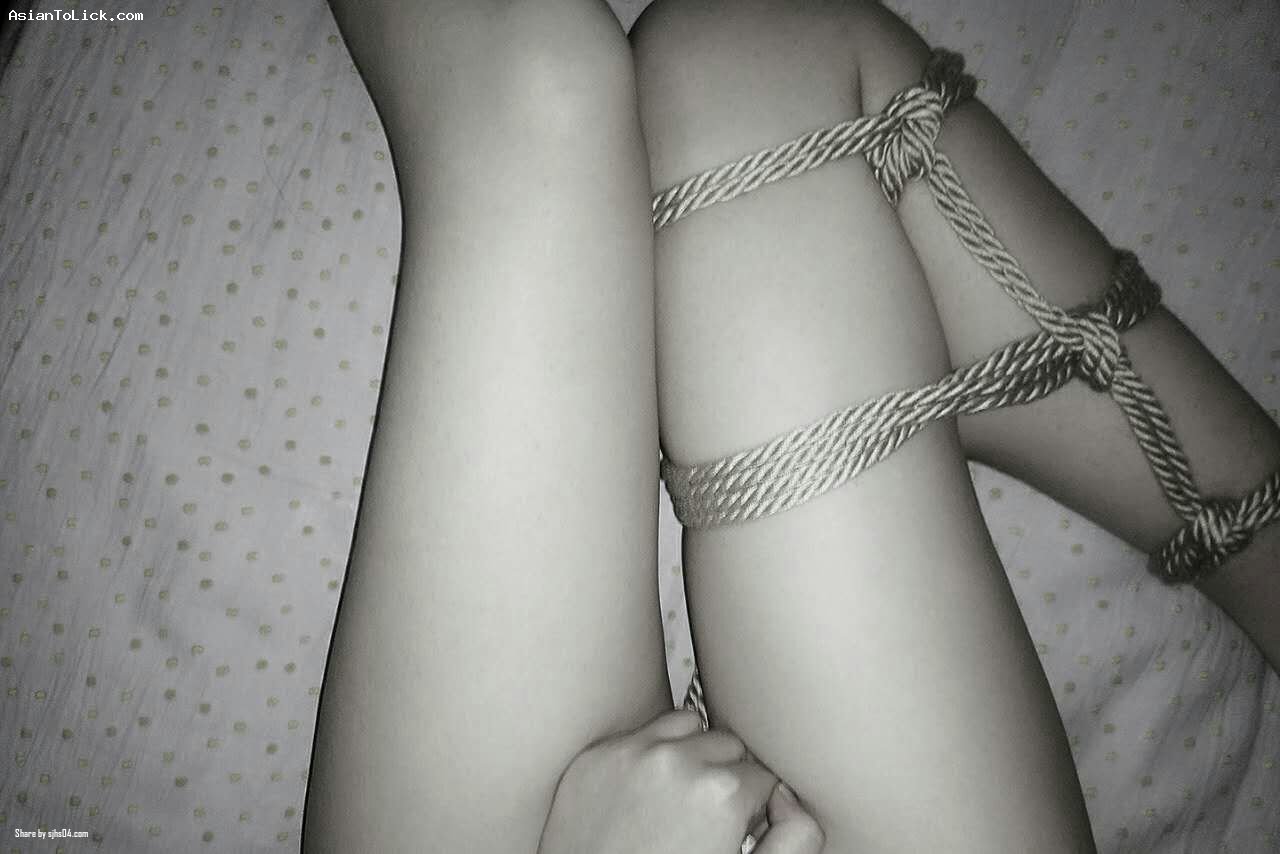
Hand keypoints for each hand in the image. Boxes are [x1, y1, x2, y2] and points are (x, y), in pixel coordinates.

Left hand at [538, 708, 823, 853]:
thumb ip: (794, 837)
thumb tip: (791, 797)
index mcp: (722, 794)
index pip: (764, 776)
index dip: (755, 807)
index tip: (739, 827)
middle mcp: (676, 762)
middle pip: (728, 745)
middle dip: (727, 775)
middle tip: (710, 817)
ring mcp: (629, 754)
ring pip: (687, 726)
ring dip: (691, 754)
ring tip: (680, 797)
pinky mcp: (594, 758)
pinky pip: (640, 734)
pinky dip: (650, 754)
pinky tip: (645, 793)